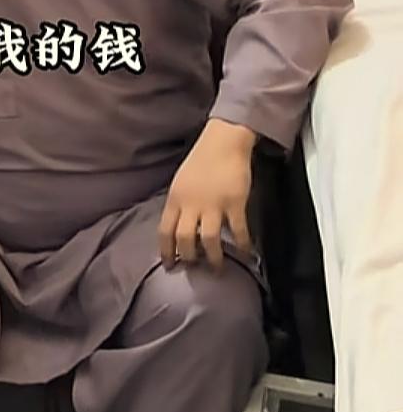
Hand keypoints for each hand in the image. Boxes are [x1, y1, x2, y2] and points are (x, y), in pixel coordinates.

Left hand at [158, 120, 255, 269]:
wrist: (223, 142)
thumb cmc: (201, 161)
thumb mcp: (181, 182)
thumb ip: (180, 205)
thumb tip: (178, 229)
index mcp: (175, 199)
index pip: (165, 231)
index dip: (166, 251)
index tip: (169, 265)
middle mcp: (191, 204)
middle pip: (185, 239)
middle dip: (188, 258)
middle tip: (194, 267)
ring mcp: (213, 205)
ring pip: (209, 240)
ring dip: (213, 258)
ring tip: (218, 269)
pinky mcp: (235, 204)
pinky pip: (238, 231)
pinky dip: (242, 244)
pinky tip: (246, 253)